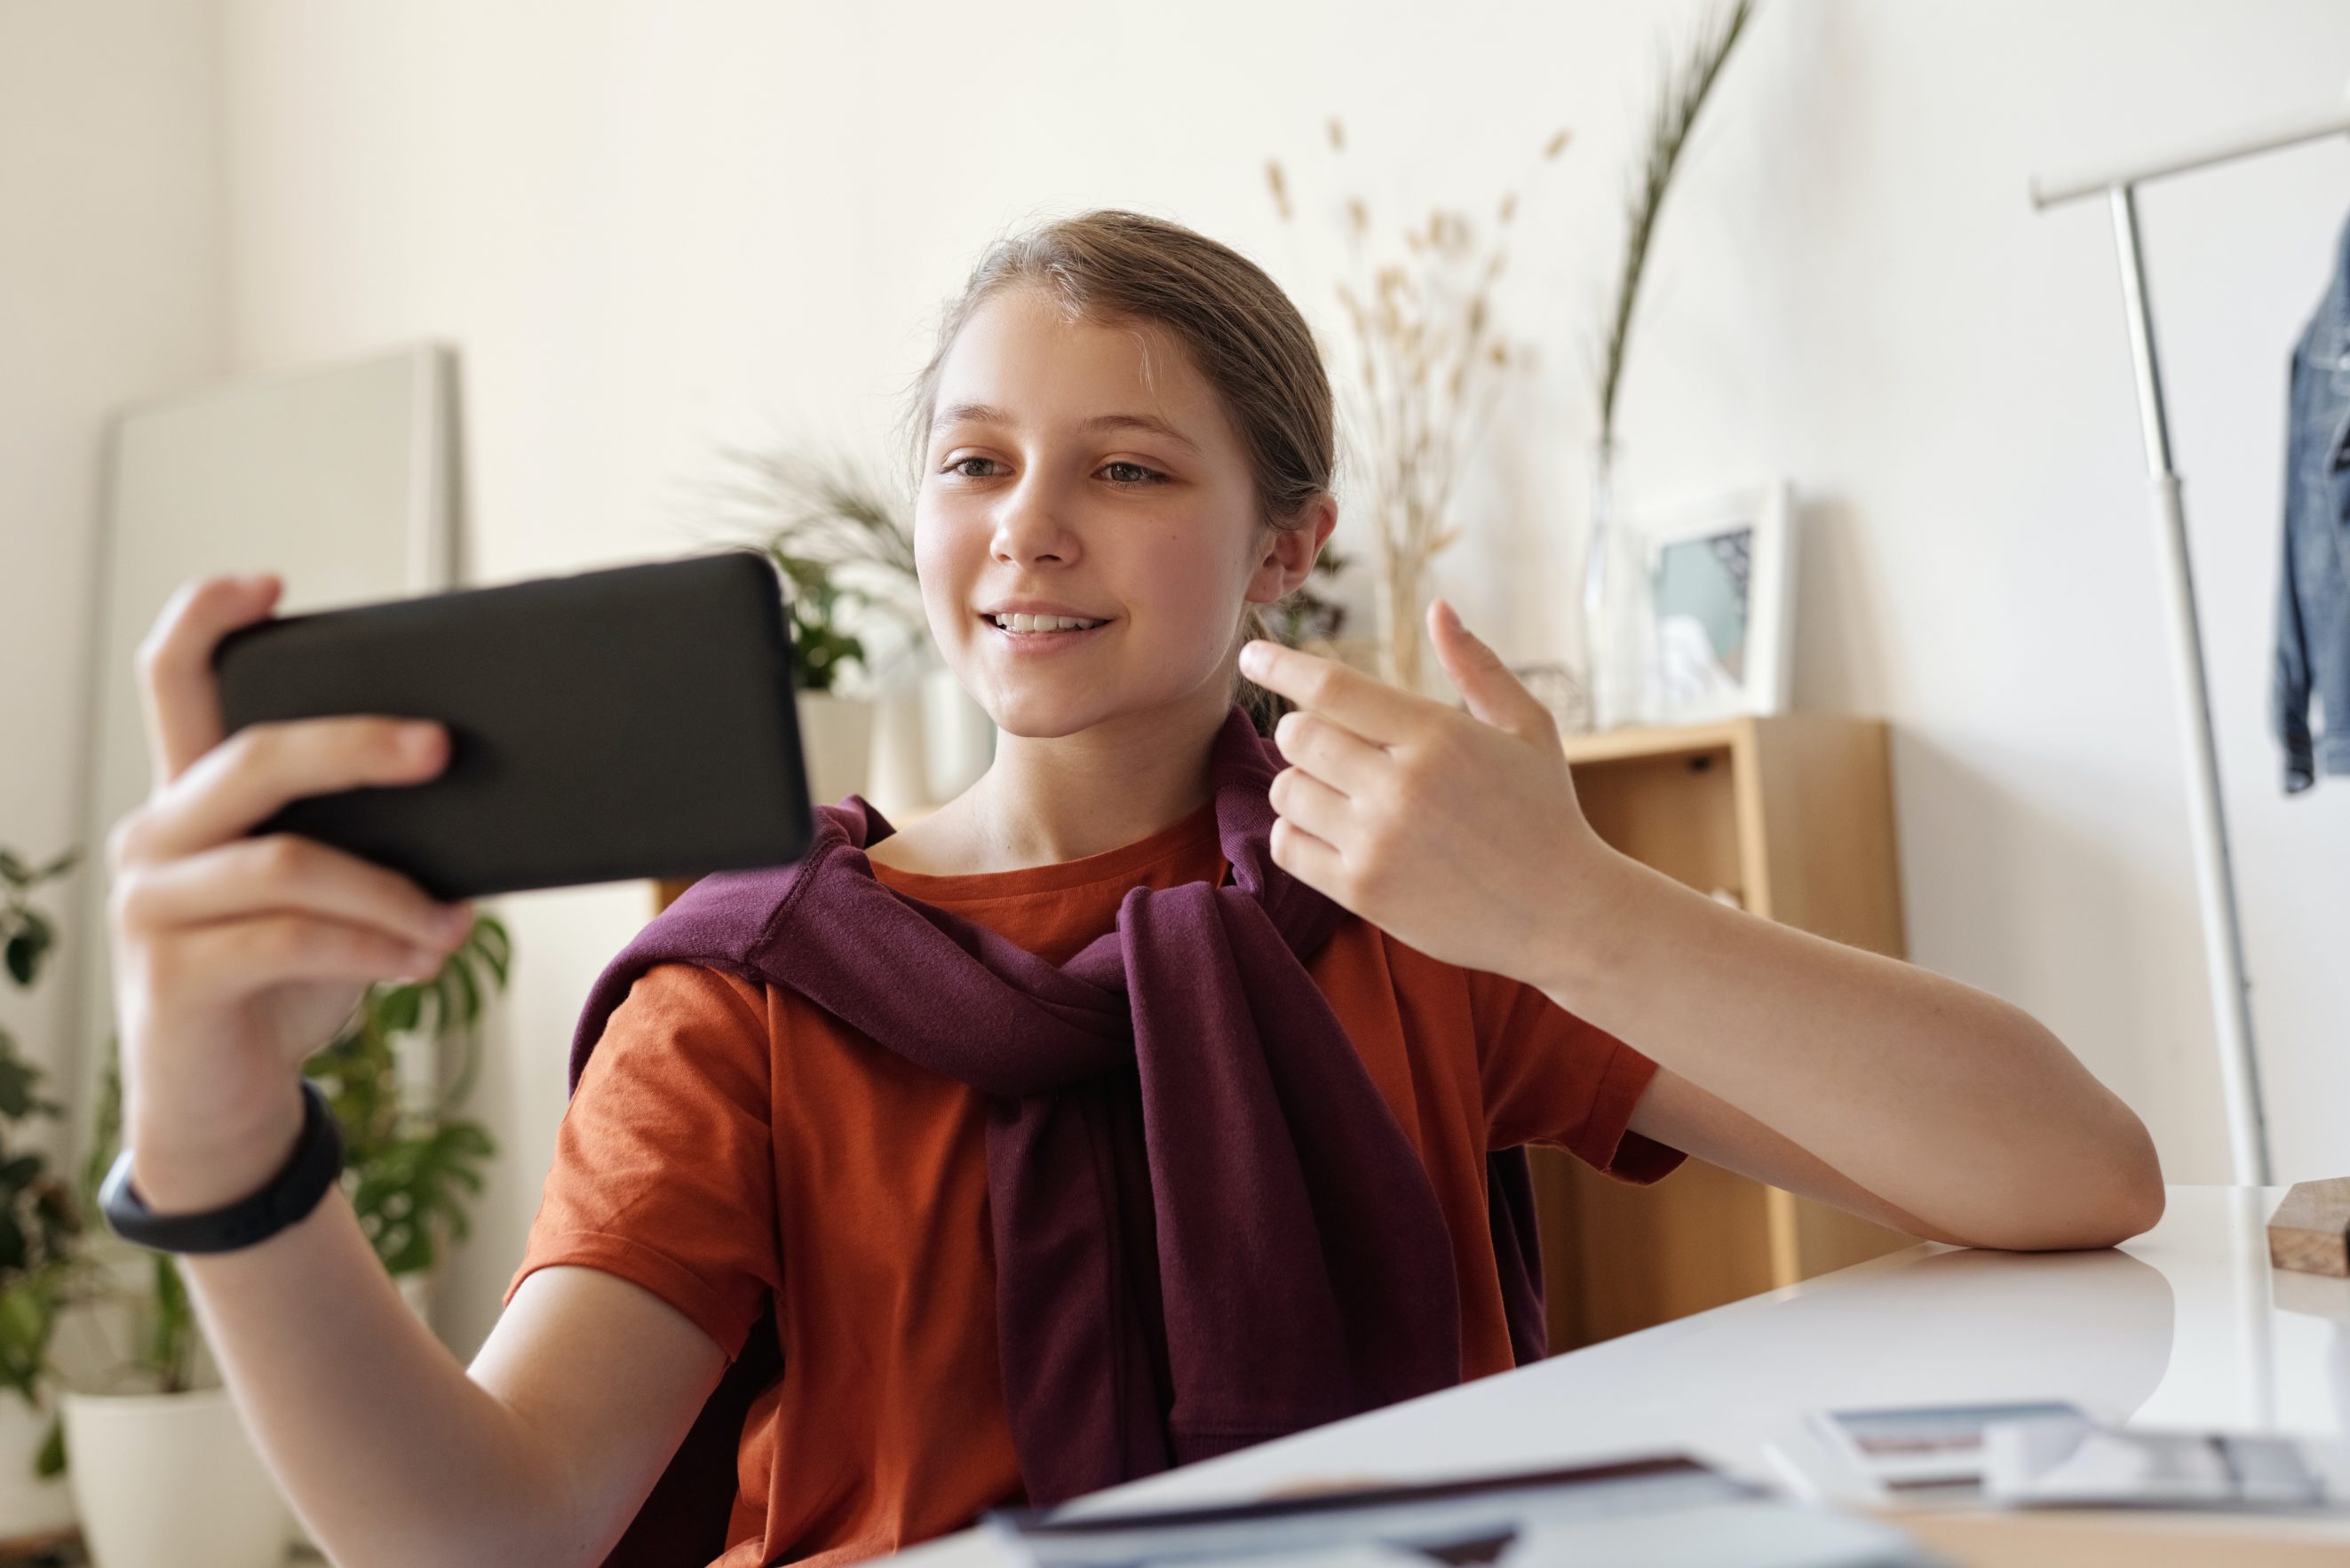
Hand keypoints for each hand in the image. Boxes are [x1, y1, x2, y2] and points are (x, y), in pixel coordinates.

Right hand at [106, 574, 473, 1209]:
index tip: (270, 585)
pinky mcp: (172, 975)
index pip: (174, 681)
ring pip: (289, 861)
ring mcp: (152, 905)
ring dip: (393, 891)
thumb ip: (366, 837)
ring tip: (453, 923)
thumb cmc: (288, 981)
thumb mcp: (331, 895)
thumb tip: (479, 788)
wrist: (230, 1105)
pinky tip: (423, 958)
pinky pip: (291, 940)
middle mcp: (155, 836)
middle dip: (359, 744)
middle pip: (255, 756)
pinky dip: (375, 946)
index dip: (206, 619)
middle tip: (443, 748)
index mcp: (192, 798)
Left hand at [1240, 598, 1627, 985]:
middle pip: (1297, 736)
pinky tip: (1332, 830)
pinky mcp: (1362, 891)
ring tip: (1341, 792)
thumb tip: (1438, 609)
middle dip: (1302, 732)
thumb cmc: (1544, 813)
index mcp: (1438, 736)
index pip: (1331, 688)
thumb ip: (1477, 667)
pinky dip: (1296, 832)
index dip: (1282, 667)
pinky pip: (1286, 846)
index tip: (1253, 656)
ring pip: (1286, 791)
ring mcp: (1377, 843)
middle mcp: (1401, 787)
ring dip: (1300, 784)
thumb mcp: (1527, 729)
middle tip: (1331, 745)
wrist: (1563, 914)